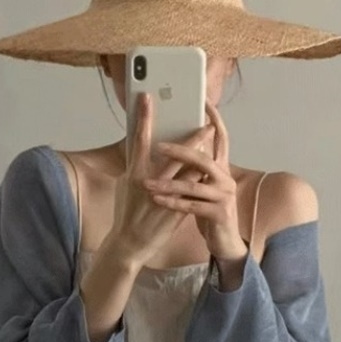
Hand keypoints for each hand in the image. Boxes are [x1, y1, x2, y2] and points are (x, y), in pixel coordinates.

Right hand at [108, 93, 215, 266]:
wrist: (129, 243)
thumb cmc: (126, 212)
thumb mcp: (125, 185)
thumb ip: (136, 166)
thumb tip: (142, 148)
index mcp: (133, 173)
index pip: (138, 139)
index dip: (143, 117)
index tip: (147, 97)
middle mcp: (149, 183)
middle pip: (174, 155)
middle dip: (192, 138)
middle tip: (207, 124)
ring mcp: (164, 197)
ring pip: (189, 172)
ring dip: (204, 157)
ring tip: (215, 144)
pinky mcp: (176, 210)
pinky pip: (193, 190)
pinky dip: (202, 178)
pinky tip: (212, 169)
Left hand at [143, 100, 247, 261]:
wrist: (224, 241)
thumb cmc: (208, 210)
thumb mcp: (201, 186)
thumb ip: (193, 168)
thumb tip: (174, 147)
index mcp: (221, 168)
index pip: (221, 137)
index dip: (214, 118)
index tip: (204, 99)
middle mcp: (225, 178)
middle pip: (204, 159)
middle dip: (180, 151)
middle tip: (158, 146)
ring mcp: (224, 196)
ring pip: (194, 185)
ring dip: (168, 184)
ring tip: (147, 184)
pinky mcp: (219, 214)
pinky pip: (192, 207)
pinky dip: (173, 204)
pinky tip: (157, 201)